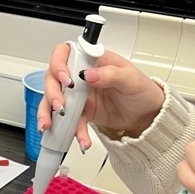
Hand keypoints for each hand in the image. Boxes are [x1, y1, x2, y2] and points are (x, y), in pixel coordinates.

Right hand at [39, 46, 164, 148]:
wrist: (147, 115)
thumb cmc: (142, 91)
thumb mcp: (131, 79)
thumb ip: (110, 74)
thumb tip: (89, 74)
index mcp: (92, 60)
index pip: (65, 53)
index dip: (59, 64)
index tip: (66, 79)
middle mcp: (80, 75)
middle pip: (53, 78)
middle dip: (52, 92)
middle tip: (60, 106)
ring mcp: (78, 95)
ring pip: (53, 100)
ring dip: (48, 113)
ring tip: (50, 125)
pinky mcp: (81, 112)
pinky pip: (68, 121)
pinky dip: (71, 131)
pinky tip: (82, 140)